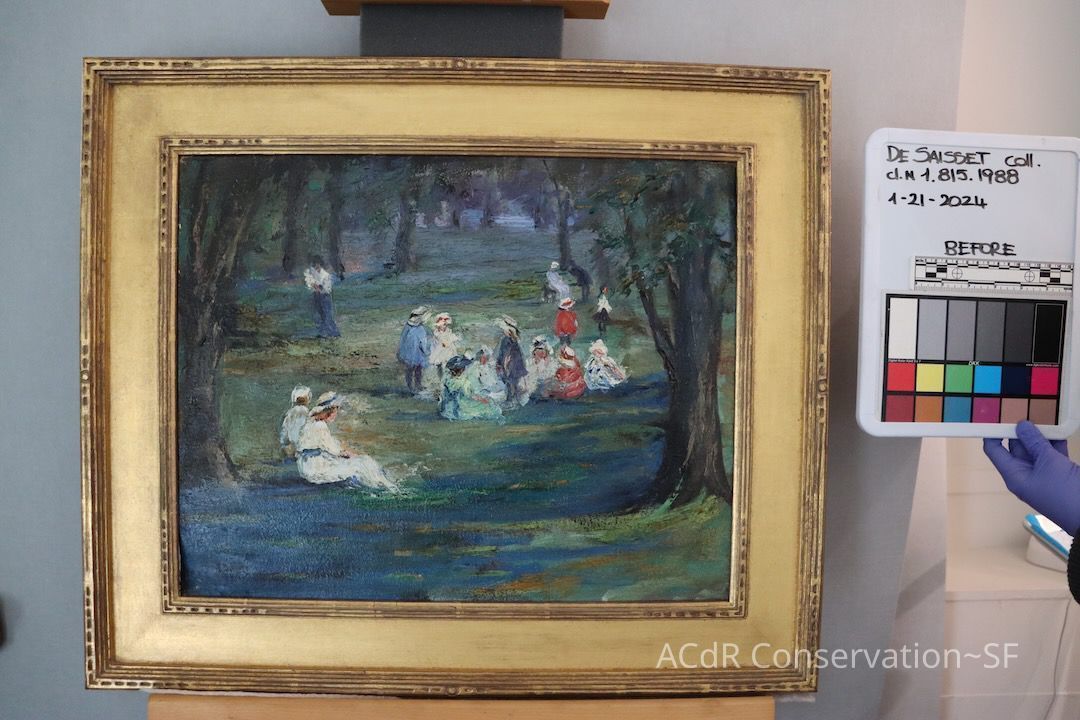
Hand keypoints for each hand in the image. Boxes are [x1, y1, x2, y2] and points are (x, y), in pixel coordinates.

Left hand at [983, 421, 1079, 535]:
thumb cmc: (1065, 494)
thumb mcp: (1048, 464)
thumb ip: (1035, 443)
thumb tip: (1021, 424)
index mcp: (1014, 475)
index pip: (994, 450)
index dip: (992, 432)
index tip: (994, 414)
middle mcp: (1025, 473)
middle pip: (1015, 446)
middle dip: (1018, 428)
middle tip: (1021, 406)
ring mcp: (1043, 473)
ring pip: (1036, 448)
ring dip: (1039, 432)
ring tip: (1038, 410)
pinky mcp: (1059, 472)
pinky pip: (1052, 452)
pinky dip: (1054, 440)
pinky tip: (1057, 425)